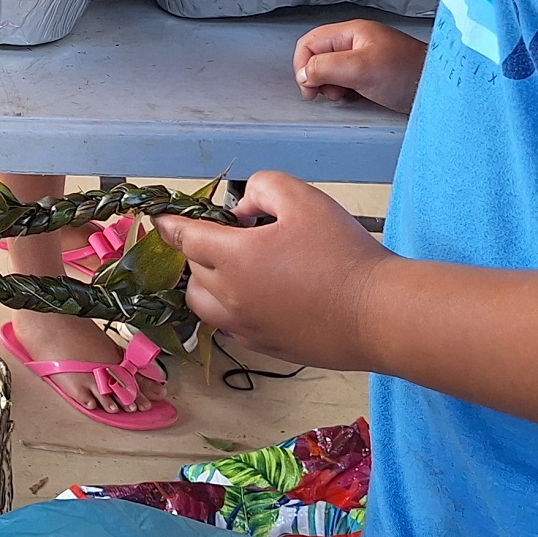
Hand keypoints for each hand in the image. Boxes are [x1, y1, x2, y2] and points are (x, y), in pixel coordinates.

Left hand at [154, 170, 389, 369]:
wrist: (379, 314)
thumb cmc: (343, 253)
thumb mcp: (303, 198)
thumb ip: (263, 188)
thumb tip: (241, 211)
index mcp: (233, 258)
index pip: (183, 238)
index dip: (168, 224)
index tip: (158, 218)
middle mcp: (231, 297)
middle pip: (193, 272)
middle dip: (200, 250)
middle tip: (229, 236)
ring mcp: (247, 327)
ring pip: (204, 306)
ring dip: (207, 284)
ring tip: (233, 269)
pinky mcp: (266, 348)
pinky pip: (231, 327)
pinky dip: (230, 309)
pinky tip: (257, 296)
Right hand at [294, 20, 426, 111]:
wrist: (439, 88)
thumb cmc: (407, 73)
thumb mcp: (360, 69)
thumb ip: (325, 67)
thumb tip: (304, 74)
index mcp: (351, 32)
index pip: (310, 42)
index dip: (302, 65)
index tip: (309, 87)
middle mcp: (356, 41)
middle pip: (318, 56)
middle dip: (316, 77)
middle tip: (326, 94)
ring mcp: (365, 57)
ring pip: (331, 69)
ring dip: (330, 85)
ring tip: (343, 96)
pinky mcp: (373, 73)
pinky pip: (346, 79)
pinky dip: (344, 90)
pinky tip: (354, 97)